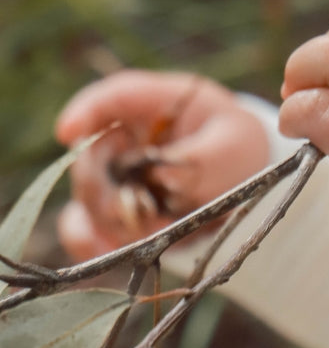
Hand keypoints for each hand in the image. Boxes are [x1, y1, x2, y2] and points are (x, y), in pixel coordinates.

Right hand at [54, 71, 271, 260]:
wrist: (241, 181)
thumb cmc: (236, 147)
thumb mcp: (235, 144)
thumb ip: (203, 157)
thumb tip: (159, 177)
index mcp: (154, 103)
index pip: (113, 96)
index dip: (85, 110)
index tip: (67, 131)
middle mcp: (122, 135)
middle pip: (90, 156)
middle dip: (108, 189)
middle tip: (143, 212)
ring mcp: (109, 173)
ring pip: (86, 197)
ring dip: (113, 220)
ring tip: (156, 230)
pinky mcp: (106, 210)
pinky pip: (82, 228)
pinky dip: (94, 243)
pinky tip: (117, 251)